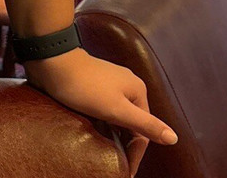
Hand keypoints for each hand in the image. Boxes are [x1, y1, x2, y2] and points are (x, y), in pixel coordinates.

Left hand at [24, 48, 176, 176]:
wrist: (52, 61)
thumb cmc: (84, 86)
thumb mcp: (116, 109)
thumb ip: (145, 124)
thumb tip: (174, 138)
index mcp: (137, 90)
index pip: (143, 130)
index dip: (135, 153)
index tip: (126, 172)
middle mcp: (126, 85)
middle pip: (130, 123)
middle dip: (123, 144)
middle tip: (114, 165)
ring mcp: (108, 83)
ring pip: (115, 116)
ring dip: (110, 134)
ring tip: (102, 152)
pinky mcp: (92, 84)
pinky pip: (101, 109)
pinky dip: (99, 122)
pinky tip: (91, 131)